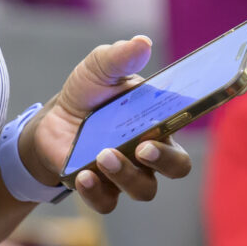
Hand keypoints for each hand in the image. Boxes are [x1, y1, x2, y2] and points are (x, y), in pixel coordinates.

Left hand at [20, 36, 195, 214]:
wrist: (53, 121)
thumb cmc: (88, 94)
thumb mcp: (99, 69)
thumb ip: (119, 57)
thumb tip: (142, 43)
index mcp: (160, 120)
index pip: (188, 123)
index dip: (193, 121)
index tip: (178, 116)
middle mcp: (150, 152)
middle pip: (176, 167)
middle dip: (163, 160)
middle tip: (142, 147)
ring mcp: (127, 174)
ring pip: (143, 189)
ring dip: (125, 175)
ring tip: (103, 156)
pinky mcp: (100, 189)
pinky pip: (107, 202)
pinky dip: (96, 192)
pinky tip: (83, 176)